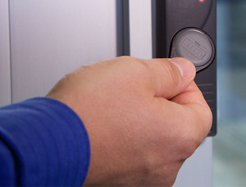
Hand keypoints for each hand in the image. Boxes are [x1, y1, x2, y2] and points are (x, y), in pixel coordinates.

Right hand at [46, 56, 211, 185]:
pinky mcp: (121, 182)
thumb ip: (170, 71)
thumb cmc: (88, 112)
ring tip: (114, 106)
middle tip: (135, 88)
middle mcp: (167, 166)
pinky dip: (125, 137)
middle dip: (160, 101)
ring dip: (140, 119)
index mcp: (180, 137)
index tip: (168, 77)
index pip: (202, 108)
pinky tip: (105, 124)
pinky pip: (134, 153)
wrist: (44, 143)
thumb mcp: (136, 72)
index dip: (186, 87)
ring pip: (153, 139)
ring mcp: (143, 179)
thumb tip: (184, 70)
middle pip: (177, 125)